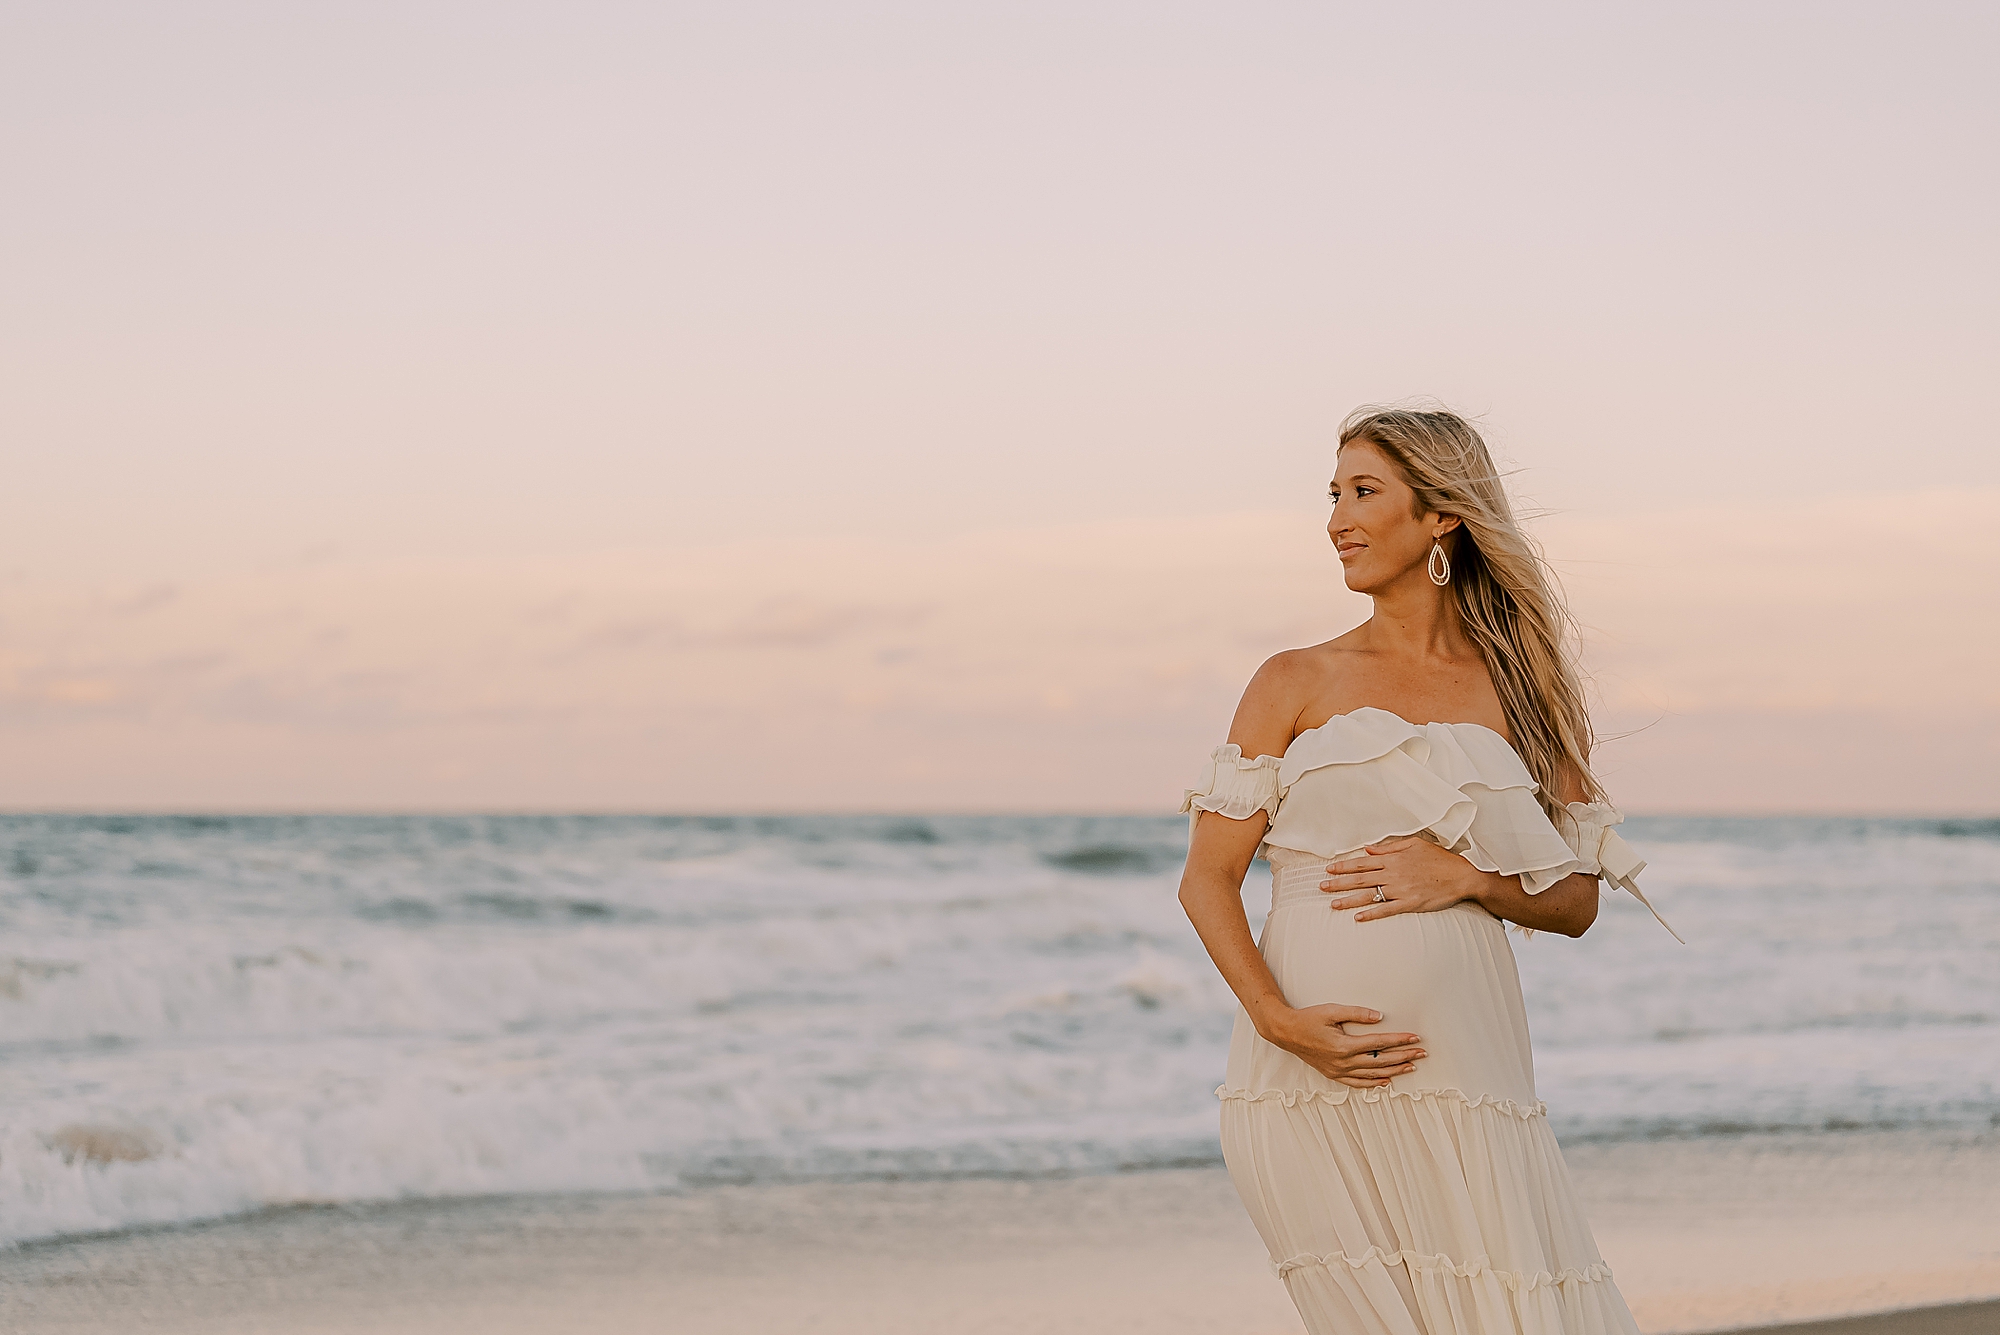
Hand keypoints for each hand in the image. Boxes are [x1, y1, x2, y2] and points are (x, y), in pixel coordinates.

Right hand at [1259, 1003, 1425, 1088]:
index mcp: (1344, 1045)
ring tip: (1411, 1066)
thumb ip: (1357, 1013)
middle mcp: (1343, 1061)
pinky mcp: (1334, 1074)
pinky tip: (1386, 1082)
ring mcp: (1339, 1070)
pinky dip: (1374, 1084)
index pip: (1379, 1043)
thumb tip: (1380, 1016)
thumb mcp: (1332, 1011)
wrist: (1286, 1032)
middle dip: (1404, 1056)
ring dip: (1394, 1071)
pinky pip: (1358, 1083)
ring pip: (1373, 1074)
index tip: (1415, 1037)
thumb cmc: (1308, 1018)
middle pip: (1381, 1060)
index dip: (1399, 1040)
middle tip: (1422, 1053)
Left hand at [1321, 836, 1484, 921]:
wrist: (1462, 876)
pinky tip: (1357, 917)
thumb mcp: (1414, 844)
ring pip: (1369, 895)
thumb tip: (1368, 848)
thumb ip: (1389, 847)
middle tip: (1321, 886)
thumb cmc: (1439, 859)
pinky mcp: (1410, 904)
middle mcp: (1393, 874)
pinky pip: (1386, 909)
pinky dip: (1371, 913)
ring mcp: (1401, 890)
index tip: (1329, 869)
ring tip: (1332, 904)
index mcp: (1393, 859)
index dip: (1343, 866)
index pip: (1362, 862)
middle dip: (1338, 883)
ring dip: (1349, 899)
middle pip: (1360, 878)